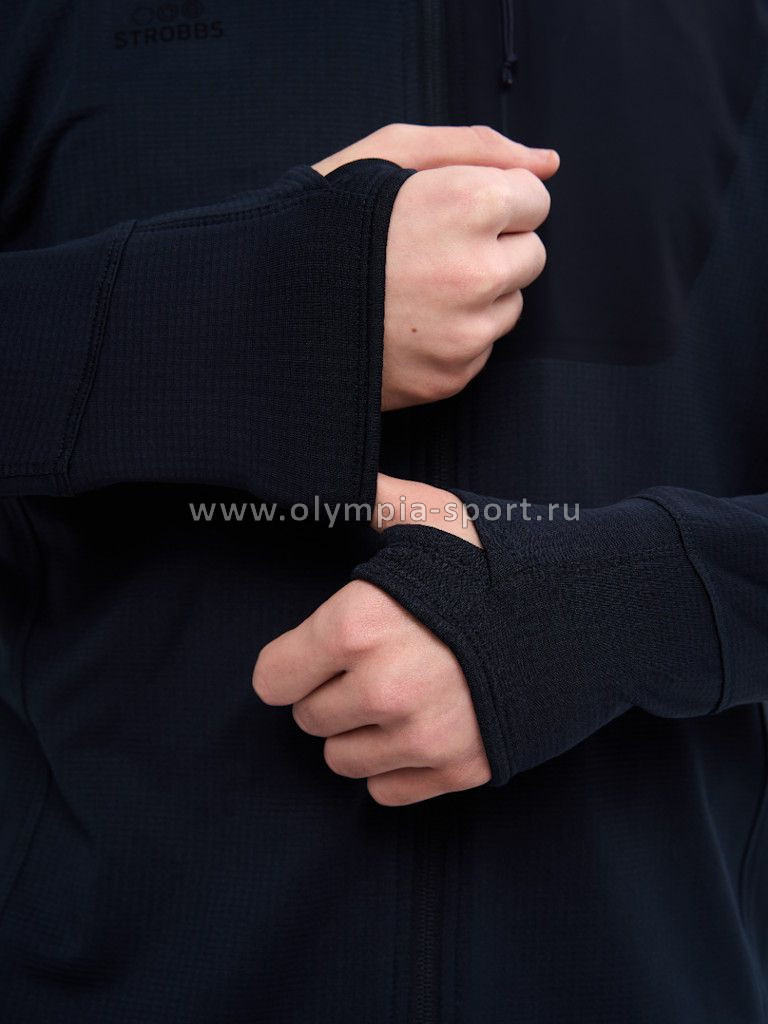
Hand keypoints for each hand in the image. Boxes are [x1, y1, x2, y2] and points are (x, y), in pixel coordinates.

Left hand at [252, 474, 490, 804]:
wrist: (588, 612)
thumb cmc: (501, 561)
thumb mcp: (434, 516)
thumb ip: (375, 503)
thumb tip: (338, 478)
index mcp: (359, 624)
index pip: (272, 678)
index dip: (290, 662)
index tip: (312, 655)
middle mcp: (381, 688)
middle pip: (308, 718)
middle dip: (329, 693)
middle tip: (369, 667)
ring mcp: (421, 736)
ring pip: (341, 759)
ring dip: (358, 732)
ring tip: (395, 697)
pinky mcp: (457, 770)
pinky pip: (386, 790)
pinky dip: (395, 765)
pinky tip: (419, 728)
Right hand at [313, 124, 557, 409]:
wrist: (266, 308)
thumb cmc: (324, 222)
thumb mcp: (387, 154)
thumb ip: (475, 147)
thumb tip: (547, 162)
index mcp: (468, 205)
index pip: (535, 198)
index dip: (493, 197)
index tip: (452, 207)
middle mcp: (477, 273)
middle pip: (531, 254)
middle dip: (494, 246)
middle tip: (430, 248)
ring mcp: (466, 333)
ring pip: (510, 305)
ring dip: (477, 294)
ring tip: (414, 288)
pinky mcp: (451, 377)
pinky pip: (480, 348)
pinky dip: (454, 335)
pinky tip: (407, 322)